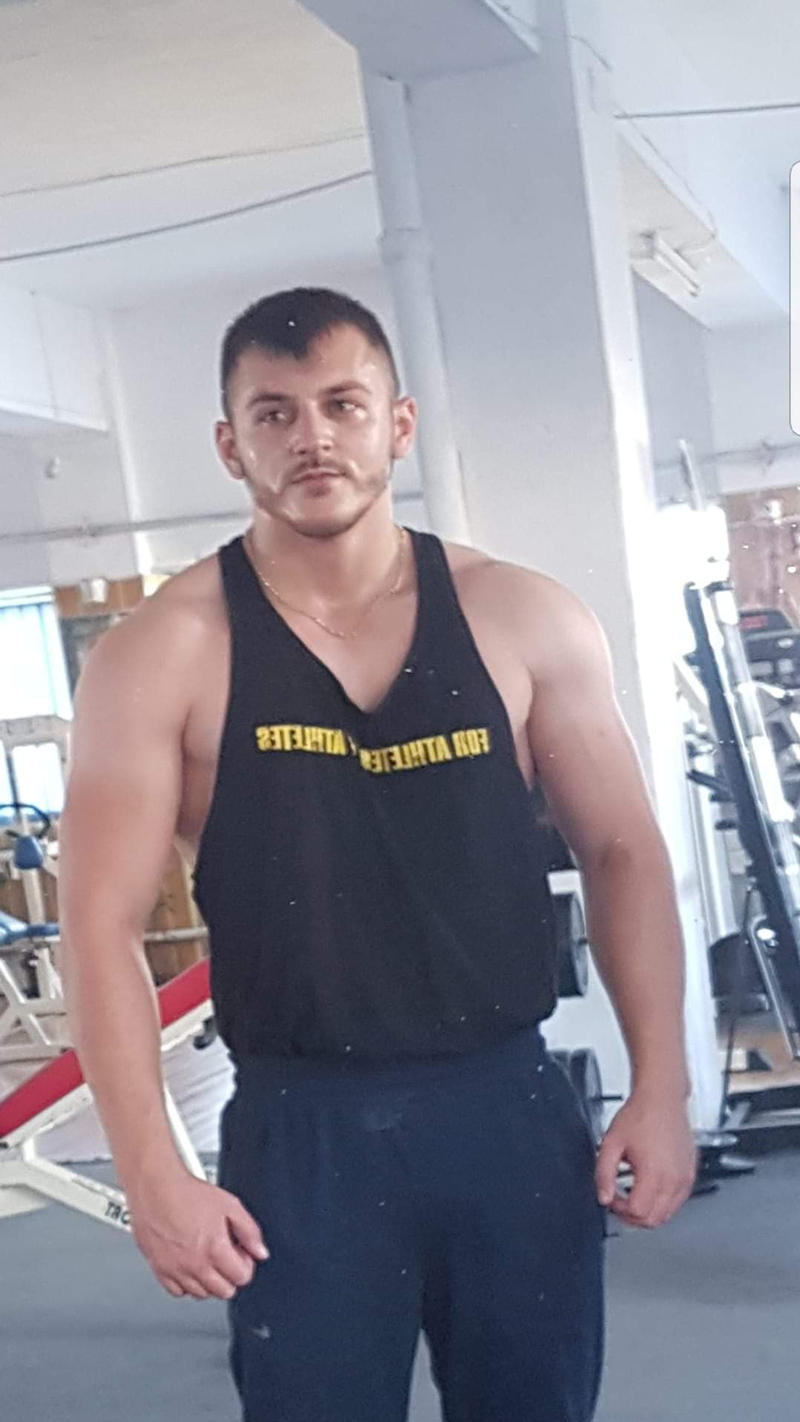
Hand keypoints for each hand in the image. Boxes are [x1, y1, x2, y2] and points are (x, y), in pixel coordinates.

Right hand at [128, 1167, 268, 1299]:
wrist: (155, 1187)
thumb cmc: (188, 1193)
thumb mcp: (230, 1205)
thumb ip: (250, 1231)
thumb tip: (260, 1252)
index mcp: (215, 1249)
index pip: (241, 1278)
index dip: (245, 1264)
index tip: (241, 1253)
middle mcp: (195, 1265)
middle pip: (223, 1291)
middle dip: (230, 1275)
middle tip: (226, 1255)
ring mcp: (175, 1270)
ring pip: (201, 1294)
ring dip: (209, 1281)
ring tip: (208, 1257)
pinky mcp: (159, 1270)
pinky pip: (177, 1291)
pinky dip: (186, 1284)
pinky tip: (189, 1265)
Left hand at [595, 1090, 697, 1228]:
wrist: (662, 1098)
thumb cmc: (640, 1115)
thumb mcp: (611, 1143)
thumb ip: (604, 1174)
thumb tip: (604, 1198)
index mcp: (654, 1173)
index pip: (638, 1212)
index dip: (620, 1210)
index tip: (612, 1197)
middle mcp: (674, 1179)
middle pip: (654, 1220)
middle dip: (633, 1216)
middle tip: (620, 1202)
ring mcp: (685, 1178)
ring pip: (667, 1215)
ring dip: (648, 1212)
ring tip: (633, 1195)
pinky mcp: (690, 1174)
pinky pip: (678, 1202)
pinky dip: (663, 1203)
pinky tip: (649, 1188)